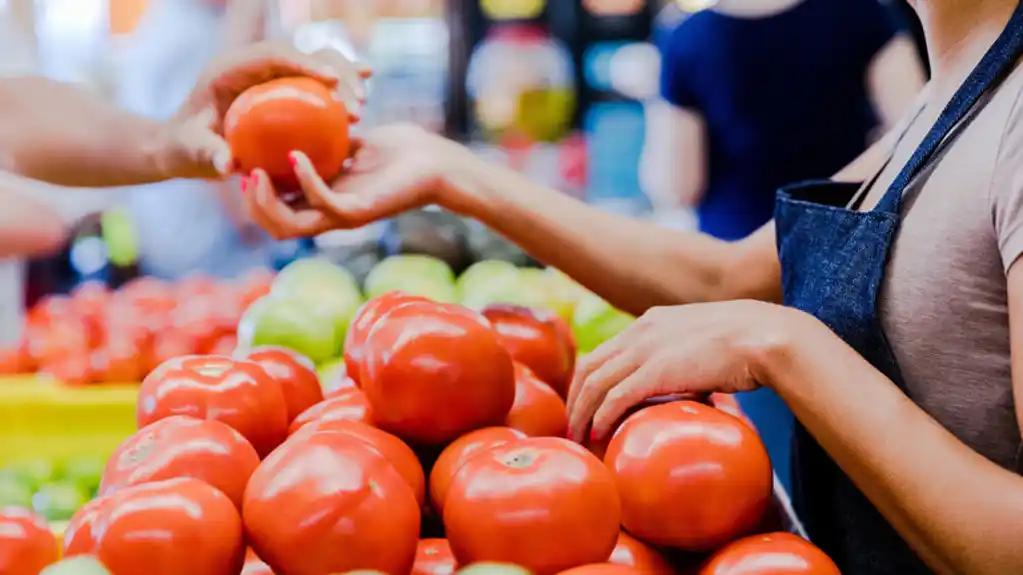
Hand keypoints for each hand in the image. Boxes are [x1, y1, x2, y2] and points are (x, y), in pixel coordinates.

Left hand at [156, 42, 371, 180]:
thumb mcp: (192, 152)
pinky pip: (316, 77)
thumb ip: (208, 154)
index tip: (333, 80)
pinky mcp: (283, 85)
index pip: (272, 55)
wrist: (184, 143)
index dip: (304, 62)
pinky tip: (368, 81)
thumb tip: (228, 165)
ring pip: (314, 61)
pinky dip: (341, 79)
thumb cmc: (187, 147)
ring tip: (363, 103)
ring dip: (343, 76)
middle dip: (334, 70)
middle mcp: (253, 64)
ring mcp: (270, 74)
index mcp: (230, 69)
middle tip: (357, 103)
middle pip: (301, 54)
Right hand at [242, 124, 472, 238]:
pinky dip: (305, 180)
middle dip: (252, 204)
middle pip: (276, 227)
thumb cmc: (404, 151)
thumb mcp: (358, 143)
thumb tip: (311, 118)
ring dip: (266, 202)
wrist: (438, 163)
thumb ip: (334, 140)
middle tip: (244, 173)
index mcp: (327, 199)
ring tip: (257, 172)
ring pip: (290, 227)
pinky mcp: (359, 212)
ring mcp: (344, 216)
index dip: (255, 195)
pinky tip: (296, 155)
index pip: (280, 210)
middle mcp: (331, 214)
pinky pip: (322, 203)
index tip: (243, 166)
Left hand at [565, 300, 805, 441]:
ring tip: (578, 437)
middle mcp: (640, 332)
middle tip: (572, 427)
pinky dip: (600, 416)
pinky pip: (615, 397)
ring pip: (595, 383)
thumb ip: (687, 361)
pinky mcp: (656, 371)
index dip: (589, 382)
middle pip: (589, 367)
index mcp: (650, 322)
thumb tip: (691, 389)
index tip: (585, 406)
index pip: (604, 352)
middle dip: (575, 400)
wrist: (765, 335)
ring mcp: (646, 350)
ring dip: (581, 413)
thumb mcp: (703, 343)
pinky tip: (598, 433)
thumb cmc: (748, 343)